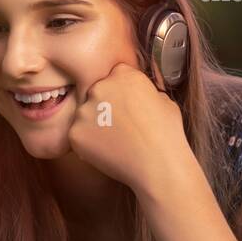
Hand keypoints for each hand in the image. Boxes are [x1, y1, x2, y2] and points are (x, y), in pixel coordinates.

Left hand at [66, 63, 191, 196]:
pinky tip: (106, 150)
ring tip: (114, 140)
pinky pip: (77, 134)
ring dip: (94, 124)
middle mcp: (100, 88)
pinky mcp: (75, 132)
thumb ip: (143, 91)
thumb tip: (135, 94)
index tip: (125, 105)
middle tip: (118, 125)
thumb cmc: (166, 134)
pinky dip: (88, 143)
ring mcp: (85, 110)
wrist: (157, 165)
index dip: (120, 91)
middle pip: (95, 92)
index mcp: (123, 75)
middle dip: (103, 106)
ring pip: (84, 114)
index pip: (113, 75)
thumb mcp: (163, 100)